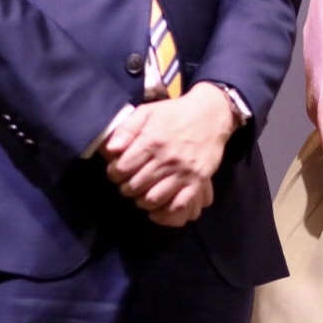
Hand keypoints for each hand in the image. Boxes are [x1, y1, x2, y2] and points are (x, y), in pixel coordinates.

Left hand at [100, 84, 234, 226]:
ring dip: (142, 201)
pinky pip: (179, 204)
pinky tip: (158, 206)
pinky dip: (165, 210)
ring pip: (154, 198)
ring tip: (141, 195)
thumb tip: (111, 149)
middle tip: (127, 185)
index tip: (116, 173)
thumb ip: (127, 129)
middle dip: (126, 188)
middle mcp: (166, 158)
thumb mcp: (147, 112)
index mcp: (151, 141)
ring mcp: (183, 171)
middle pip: (136, 185)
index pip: (123, 168)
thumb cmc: (174, 113)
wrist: (210, 115)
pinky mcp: (198, 180)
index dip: (115, 174)